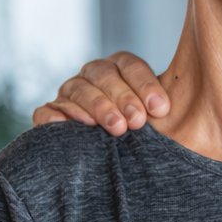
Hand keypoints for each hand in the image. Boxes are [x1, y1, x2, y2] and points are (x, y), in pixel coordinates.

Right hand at [30, 52, 168, 135]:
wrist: (117, 156)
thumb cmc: (146, 132)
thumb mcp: (159, 117)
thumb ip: (166, 109)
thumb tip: (175, 111)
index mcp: (119, 68)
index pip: (130, 65)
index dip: (145, 84)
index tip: (160, 109)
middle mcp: (92, 76)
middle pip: (103, 74)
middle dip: (122, 97)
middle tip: (137, 122)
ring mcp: (69, 93)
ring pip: (77, 90)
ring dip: (97, 107)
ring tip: (115, 128)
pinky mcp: (50, 114)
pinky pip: (46, 112)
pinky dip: (55, 117)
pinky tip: (69, 128)